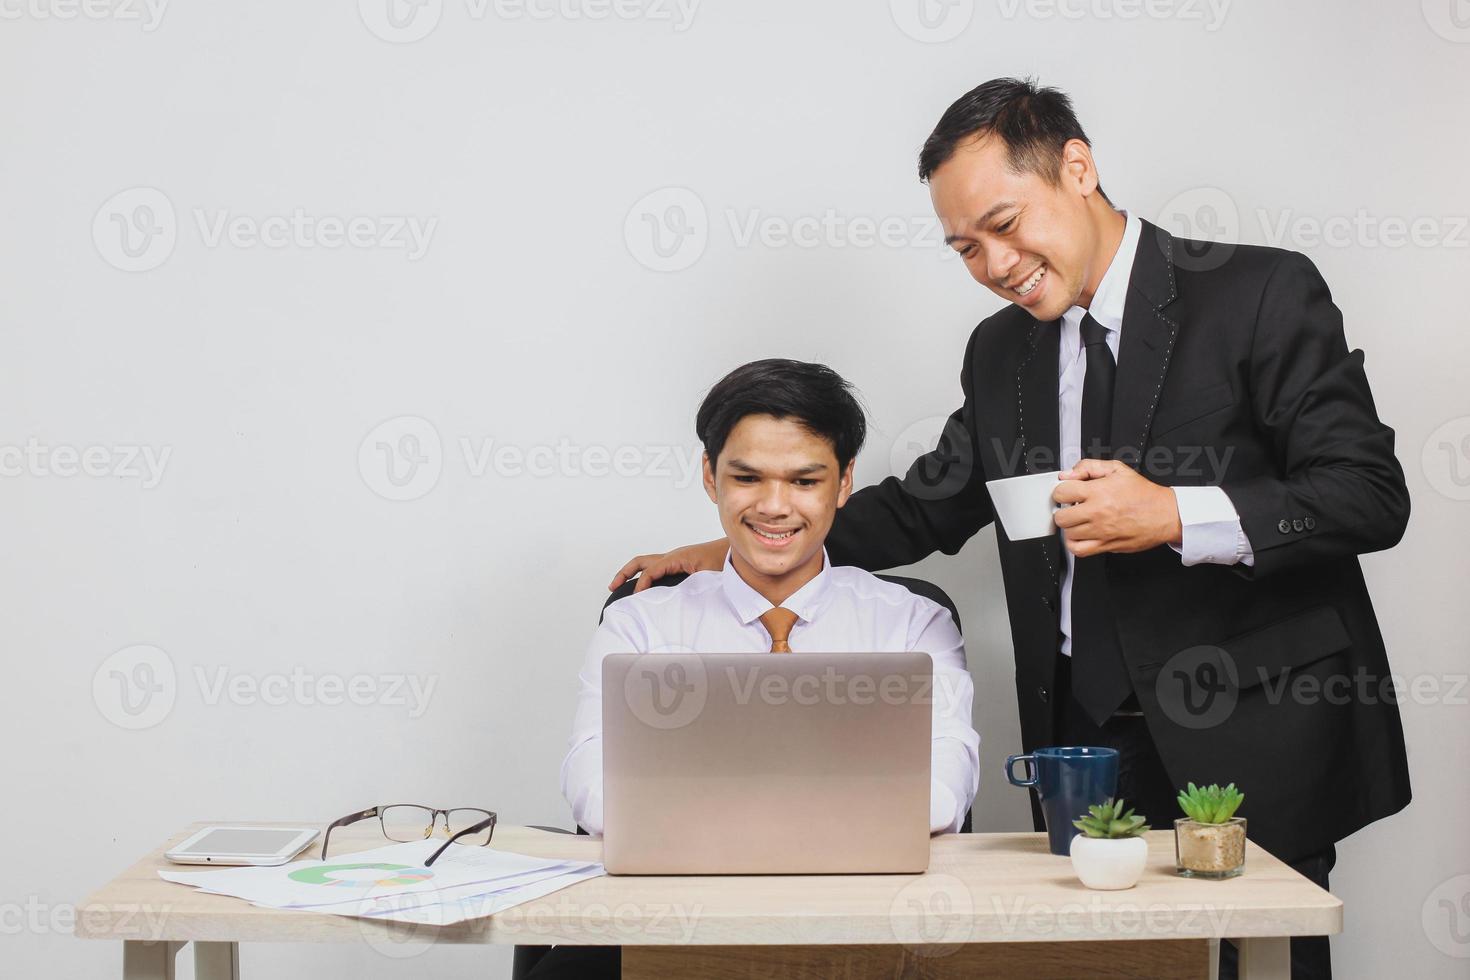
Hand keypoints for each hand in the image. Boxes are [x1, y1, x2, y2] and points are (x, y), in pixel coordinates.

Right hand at [609, 538, 728, 592]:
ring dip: (634, 573)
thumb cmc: (725, 561)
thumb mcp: (707, 576)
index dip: (641, 584)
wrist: (737, 553)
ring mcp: (676, 560)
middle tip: (613, 586)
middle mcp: (674, 556)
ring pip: (648, 564)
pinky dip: (646, 575)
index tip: (636, 598)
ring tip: (622, 586)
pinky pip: (657, 568)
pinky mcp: (681, 564)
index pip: (651, 570)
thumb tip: (678, 600)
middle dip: (625, 573)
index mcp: (677, 557)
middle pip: (641, 562)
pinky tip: (646, 588)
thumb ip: (691, 586)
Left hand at [1052, 459, 1181, 557]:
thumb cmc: (1144, 494)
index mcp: (1099, 492)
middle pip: (1061, 516)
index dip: (1062, 490)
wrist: (1166, 515)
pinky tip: (1080, 535)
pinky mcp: (1106, 545)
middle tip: (1072, 507)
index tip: (1068, 492)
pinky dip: (1074, 544)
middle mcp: (1097, 513)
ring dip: (1070, 527)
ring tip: (1079, 520)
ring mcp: (1101, 531)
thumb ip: (1089, 467)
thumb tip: (1068, 474)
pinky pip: (1079, 550)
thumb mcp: (1118, 470)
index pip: (1061, 492)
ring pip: (1068, 534)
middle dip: (1063, 510)